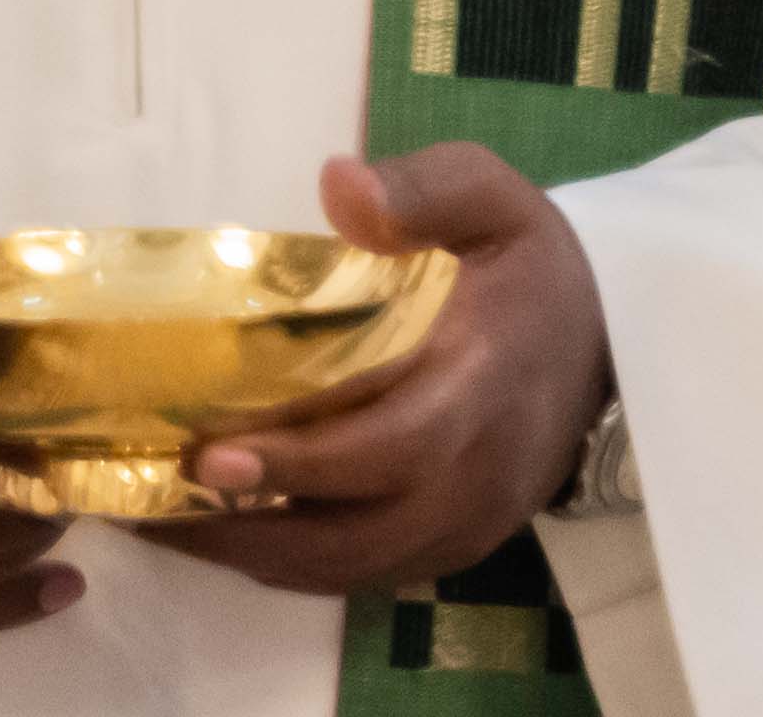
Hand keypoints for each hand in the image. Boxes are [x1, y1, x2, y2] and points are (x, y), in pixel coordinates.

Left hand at [160, 144, 613, 593]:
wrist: (608, 332)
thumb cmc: (528, 261)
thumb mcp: (490, 195)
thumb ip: (421, 190)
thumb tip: (338, 184)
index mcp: (484, 385)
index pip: (389, 447)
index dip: (297, 463)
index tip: (209, 454)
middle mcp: (478, 475)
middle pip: (351, 535)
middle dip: (245, 525)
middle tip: (154, 493)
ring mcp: (470, 525)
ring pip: (347, 570)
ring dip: (254, 554)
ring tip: (166, 517)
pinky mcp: (458, 549)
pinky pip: (364, 576)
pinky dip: (292, 566)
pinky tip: (233, 528)